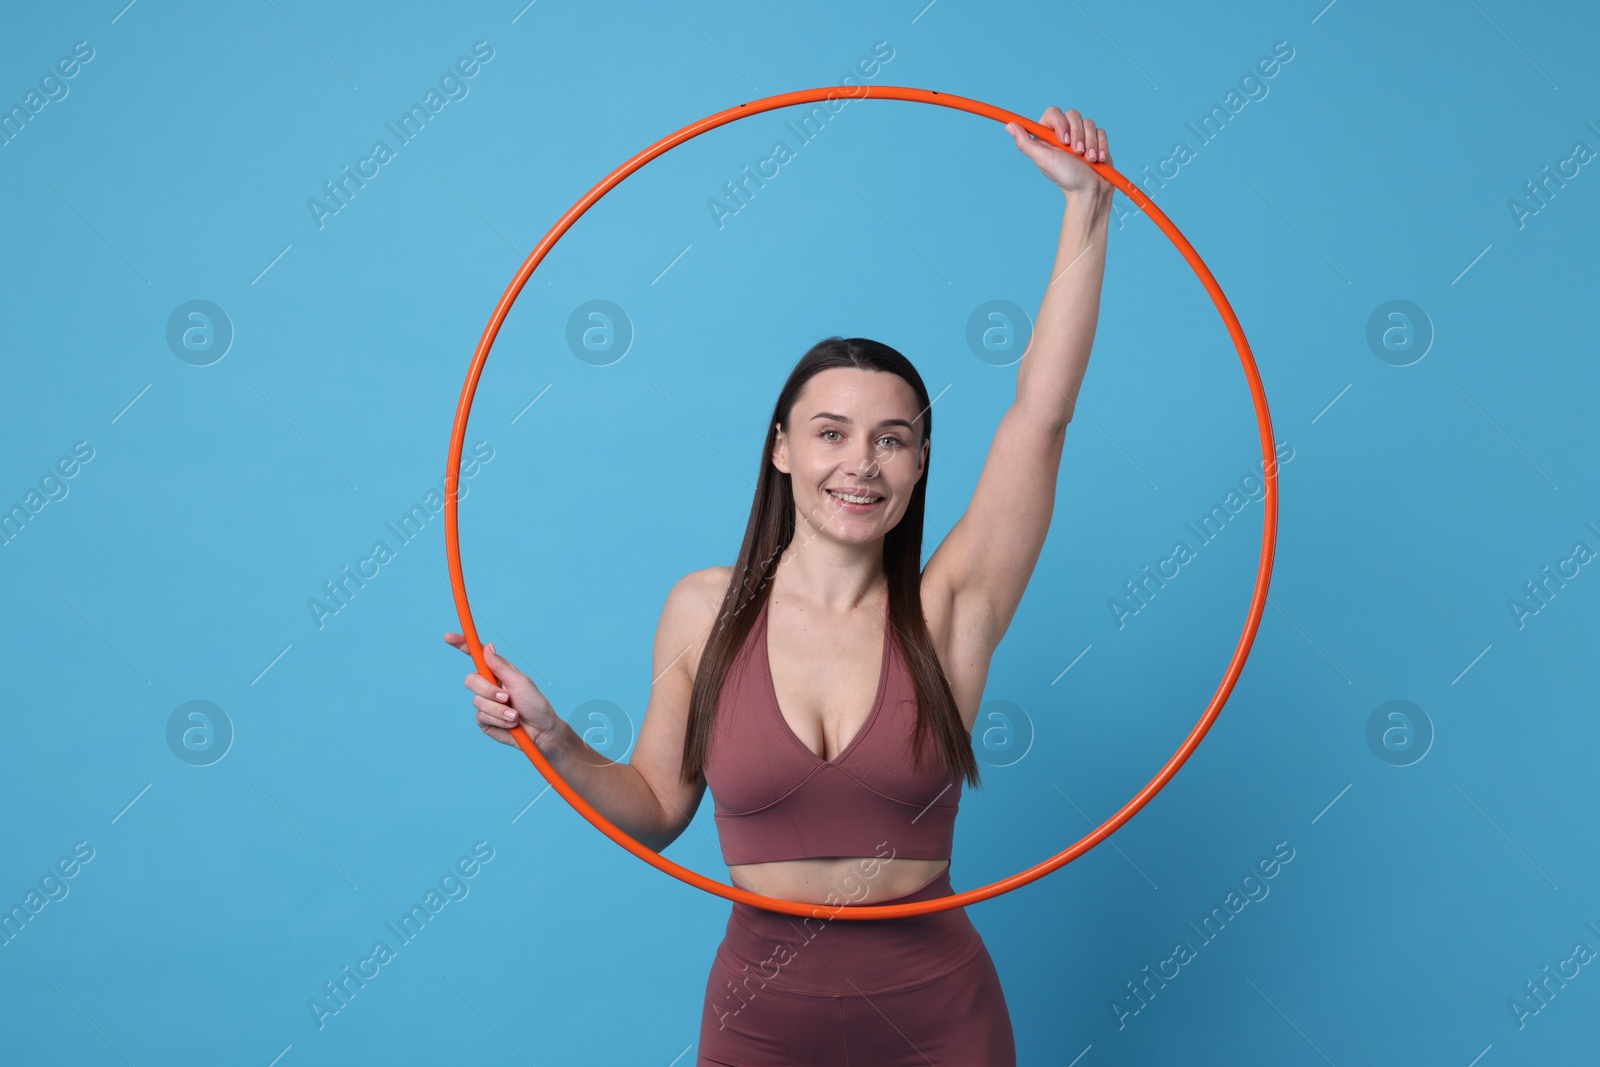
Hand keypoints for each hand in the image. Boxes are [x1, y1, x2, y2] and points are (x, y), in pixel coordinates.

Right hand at [443, 632, 563, 750]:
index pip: (476, 656)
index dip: (462, 645)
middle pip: (470, 680)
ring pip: (477, 701)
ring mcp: (484, 703)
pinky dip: (498, 720)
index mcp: (497, 672)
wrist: (540, 731)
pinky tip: (510, 723)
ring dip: (499, 709)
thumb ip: (500, 666)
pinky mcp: (484, 720)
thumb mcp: (520, 682)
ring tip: (515, 715)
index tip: (449, 637)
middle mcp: (488, 686)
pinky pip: (481, 717)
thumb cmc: (534, 704)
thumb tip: (487, 646)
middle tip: (507, 698)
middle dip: (488, 691)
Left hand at [1003, 106, 1111, 196]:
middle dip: (1078, 134)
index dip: (1060, 122)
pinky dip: (1101, 146)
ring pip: (1088, 123)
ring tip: (1089, 159)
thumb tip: (1009, 125)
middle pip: (1073, 114)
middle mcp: (1064, 134)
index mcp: (1048, 136)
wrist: (1090, 191)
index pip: (1053, 113)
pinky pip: (1100, 132)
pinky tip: (1098, 159)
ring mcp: (1080, 137)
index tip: (1063, 140)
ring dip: (1090, 142)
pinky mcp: (1095, 141)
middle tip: (1076, 153)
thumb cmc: (1065, 177)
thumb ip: (1025, 143)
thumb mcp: (1043, 160)